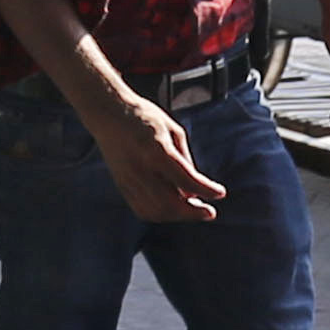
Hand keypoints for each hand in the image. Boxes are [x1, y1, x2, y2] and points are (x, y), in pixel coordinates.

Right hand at [94, 87, 226, 227]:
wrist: (108, 114)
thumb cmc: (143, 117)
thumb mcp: (173, 130)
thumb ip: (185, 160)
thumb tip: (195, 188)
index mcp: (157, 150)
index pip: (187, 179)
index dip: (206, 190)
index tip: (220, 194)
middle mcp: (141, 169)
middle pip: (170, 203)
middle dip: (193, 212)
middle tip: (209, 212)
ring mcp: (129, 179)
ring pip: (156, 211)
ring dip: (178, 216)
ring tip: (192, 210)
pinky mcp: (122, 185)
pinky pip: (142, 210)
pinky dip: (161, 215)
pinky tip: (172, 210)